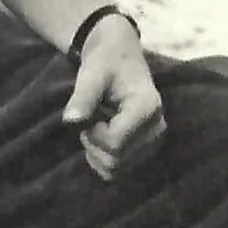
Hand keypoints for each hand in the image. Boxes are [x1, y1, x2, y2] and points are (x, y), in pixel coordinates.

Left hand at [62, 15, 164, 180]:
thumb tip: (70, 121)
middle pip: (116, 160)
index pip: (115, 142)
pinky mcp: (147, 149)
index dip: (93, 134)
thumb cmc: (106, 61)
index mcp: (147, 107)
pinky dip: (104, 159)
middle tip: (90, 121)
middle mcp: (156, 128)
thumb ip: (83, 96)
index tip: (89, 115)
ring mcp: (154, 141)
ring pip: (117, 169)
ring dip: (98, 153)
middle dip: (94, 144)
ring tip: (97, 128)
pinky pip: (120, 170)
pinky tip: (101, 139)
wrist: (120, 56)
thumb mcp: (92, 73)